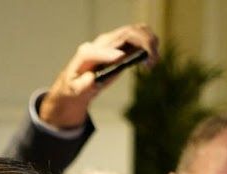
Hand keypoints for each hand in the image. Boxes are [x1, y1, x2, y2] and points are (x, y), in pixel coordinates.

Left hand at [39, 23, 158, 129]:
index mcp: (86, 53)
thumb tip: (91, 79)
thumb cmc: (75, 86)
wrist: (78, 80)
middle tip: (151, 62)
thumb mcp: (74, 90)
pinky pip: (139, 37)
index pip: (98, 49)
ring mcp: (113, 41)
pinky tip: (150, 60)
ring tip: (152, 62)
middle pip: (126, 33)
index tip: (121, 58)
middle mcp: (102, 43)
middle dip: (143, 43)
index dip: (109, 53)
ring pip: (136, 31)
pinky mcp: (122, 44)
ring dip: (150, 42)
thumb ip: (81, 86)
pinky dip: (150, 44)